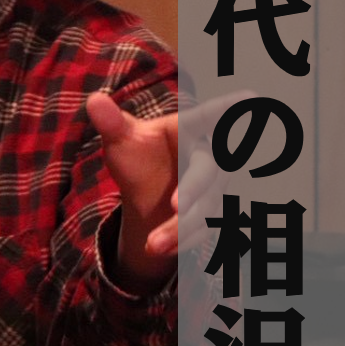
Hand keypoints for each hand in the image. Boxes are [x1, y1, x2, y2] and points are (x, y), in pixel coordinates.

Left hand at [86, 90, 253, 293]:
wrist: (144, 193)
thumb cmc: (138, 156)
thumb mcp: (121, 140)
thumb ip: (112, 123)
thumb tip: (94, 101)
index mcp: (188, 130)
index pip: (209, 117)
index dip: (229, 108)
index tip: (250, 96)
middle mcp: (208, 156)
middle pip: (209, 172)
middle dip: (194, 190)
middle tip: (175, 206)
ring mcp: (213, 188)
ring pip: (206, 208)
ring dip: (181, 227)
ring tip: (152, 243)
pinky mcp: (211, 215)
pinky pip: (203, 230)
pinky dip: (182, 241)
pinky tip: (160, 249)